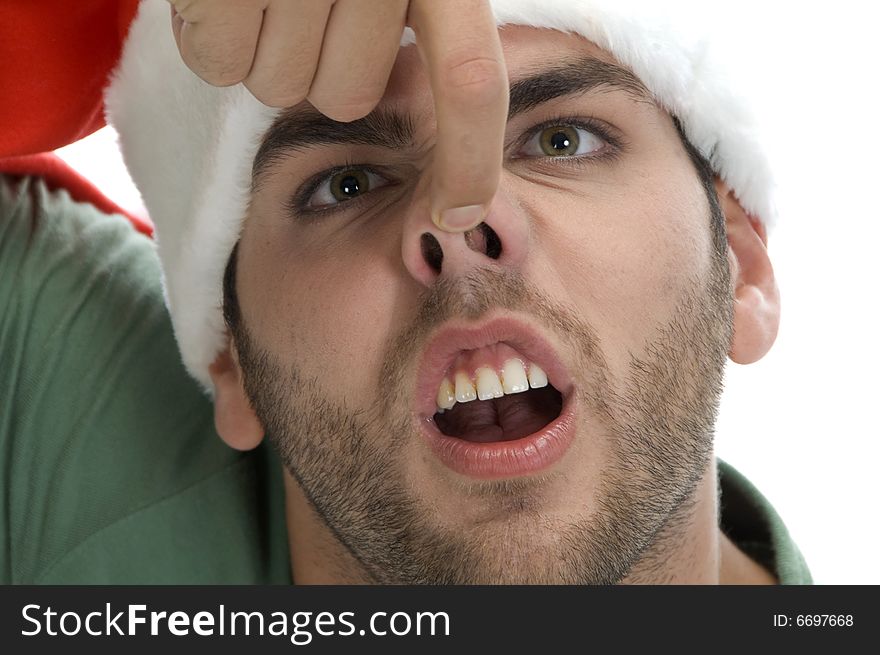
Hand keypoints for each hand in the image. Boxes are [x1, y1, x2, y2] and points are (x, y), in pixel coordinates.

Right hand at [167, 0, 507, 231]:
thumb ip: (437, 20)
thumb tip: (451, 159)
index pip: (470, 78)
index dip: (470, 160)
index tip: (459, 214)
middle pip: (346, 96)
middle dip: (323, 65)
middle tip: (309, 5)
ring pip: (282, 87)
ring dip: (267, 50)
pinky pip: (220, 65)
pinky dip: (213, 40)